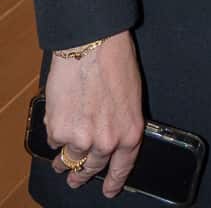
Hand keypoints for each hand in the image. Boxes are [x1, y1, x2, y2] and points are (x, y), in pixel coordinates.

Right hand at [45, 30, 143, 197]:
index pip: (122, 167)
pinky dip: (55, 134)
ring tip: (60, 162)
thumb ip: (121, 122)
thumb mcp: (131, 97)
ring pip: (70, 159)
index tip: (109, 190)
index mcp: (130, 132)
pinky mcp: (60, 132)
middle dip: (82, 175)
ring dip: (63, 161)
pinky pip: (55, 141)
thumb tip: (110, 139)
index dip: (114, 181)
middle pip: (92, 168)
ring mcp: (82, 139)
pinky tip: (58, 121)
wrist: (92, 45)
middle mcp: (107, 142)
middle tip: (75, 178)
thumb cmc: (115, 62)